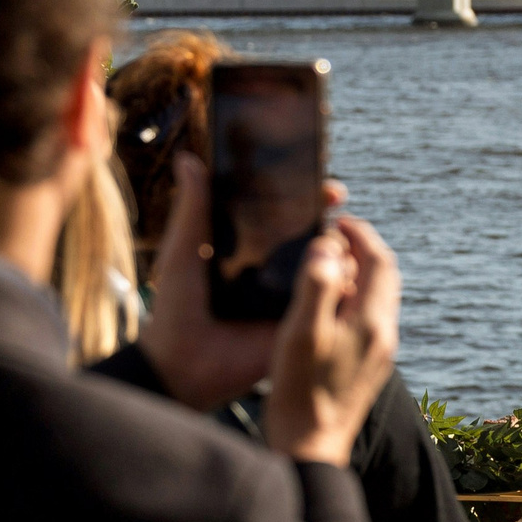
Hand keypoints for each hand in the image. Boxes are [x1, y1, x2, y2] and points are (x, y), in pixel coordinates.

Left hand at [137, 153, 338, 411]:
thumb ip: (193, 206)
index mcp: (249, 249)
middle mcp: (274, 271)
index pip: (287, 216)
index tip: (328, 187)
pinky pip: (329, 305)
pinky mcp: (300, 325)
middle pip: (315, 239)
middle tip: (339, 211)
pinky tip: (346, 278)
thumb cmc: (176, 307)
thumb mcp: (184, 250)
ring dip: (342, 254)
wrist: (181, 364)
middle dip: (334, 223)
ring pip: (330, 268)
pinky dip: (342, 290)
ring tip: (335, 247)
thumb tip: (189, 158)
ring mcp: (290, 298)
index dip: (310, 198)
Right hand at [263, 215, 399, 465]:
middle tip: (331, 237)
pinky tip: (326, 307)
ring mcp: (380, 354)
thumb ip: (318, 286)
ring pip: (379, 299)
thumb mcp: (302, 333)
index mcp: (373, 322)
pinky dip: (354, 300)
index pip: (380, 261)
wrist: (311, 449)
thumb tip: (329, 247)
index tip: (336, 220)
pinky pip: (370, 320)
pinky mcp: (369, 368)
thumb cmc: (300, 392)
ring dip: (359, 275)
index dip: (361, 234)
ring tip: (325, 266)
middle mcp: (385, 336)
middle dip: (363, 250)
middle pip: (385, 278)